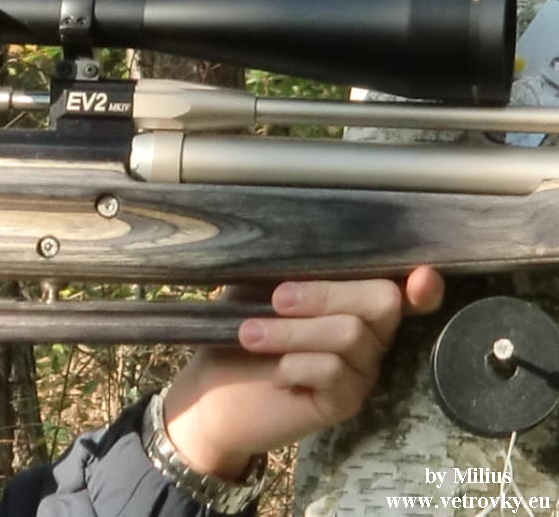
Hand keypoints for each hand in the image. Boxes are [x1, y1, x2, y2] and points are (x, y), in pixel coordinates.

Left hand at [163, 266, 443, 480]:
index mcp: (353, 299)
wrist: (212, 390)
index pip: (405, 291)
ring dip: (292, 331)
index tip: (421, 276)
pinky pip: (335, 371)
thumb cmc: (238, 326)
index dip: (425, 286)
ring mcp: (362, 369)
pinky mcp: (346, 403)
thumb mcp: (258, 285)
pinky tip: (275, 374)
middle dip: (327, 294)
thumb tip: (307, 234)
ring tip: (250, 335)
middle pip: (383, 301)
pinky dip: (295, 365)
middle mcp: (370, 333)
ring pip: (350, 335)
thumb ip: (291, 264)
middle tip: (277, 300)